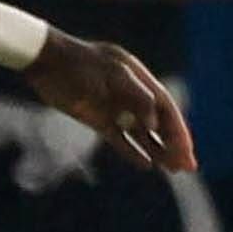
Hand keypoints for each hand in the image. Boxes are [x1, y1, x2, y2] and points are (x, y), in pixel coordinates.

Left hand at [24, 31, 197, 171]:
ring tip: (173, 169)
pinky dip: (133, 151)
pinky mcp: (97, 118)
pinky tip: (146, 165)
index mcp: (139, 77)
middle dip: (175, 144)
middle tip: (188, 167)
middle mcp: (130, 93)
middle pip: (159, 122)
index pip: (166, 107)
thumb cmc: (78, 64)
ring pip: (143, 133)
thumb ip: (137, 97)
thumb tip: (154, 123)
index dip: (179, 130)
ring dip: (159, 150)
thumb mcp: (112, 76)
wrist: (44, 61)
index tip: (187, 150)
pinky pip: (120, 139)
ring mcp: (114, 107)